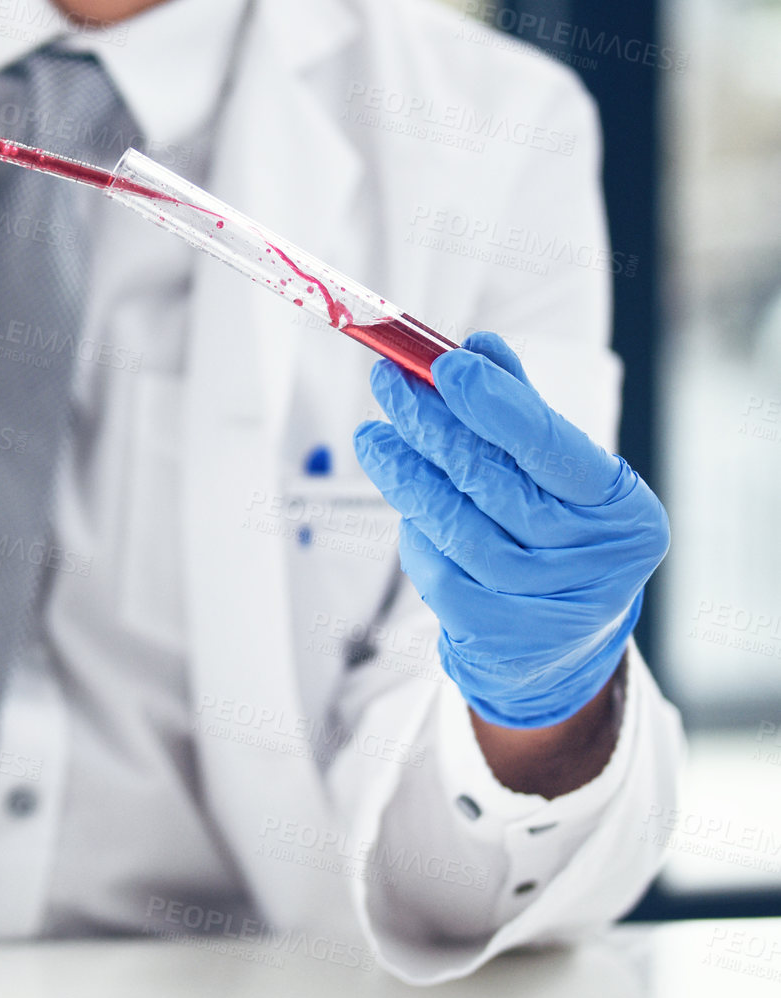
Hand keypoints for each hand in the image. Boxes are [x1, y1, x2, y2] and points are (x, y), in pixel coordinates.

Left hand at [352, 332, 667, 729]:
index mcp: (623, 513)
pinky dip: (415, 527)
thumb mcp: (562, 478)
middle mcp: (592, 561)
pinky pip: (435, 566)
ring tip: (374, 436)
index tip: (443, 363)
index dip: (493, 403)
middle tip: (388, 381)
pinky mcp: (492, 634)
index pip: (551, 445)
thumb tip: (479, 347)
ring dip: (405, 473)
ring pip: (455, 523)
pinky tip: (404, 500)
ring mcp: (543, 605)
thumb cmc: (560, 540)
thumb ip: (521, 410)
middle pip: (492, 480)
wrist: (559, 650)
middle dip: (431, 424)